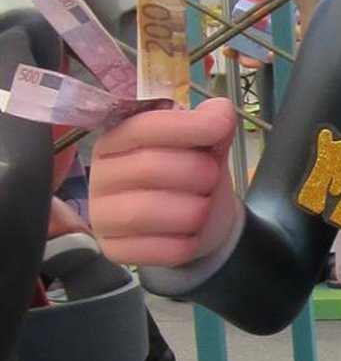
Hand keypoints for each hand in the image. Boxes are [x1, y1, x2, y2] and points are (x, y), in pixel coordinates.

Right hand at [89, 97, 238, 269]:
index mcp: (117, 138)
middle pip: (147, 168)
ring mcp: (101, 215)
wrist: (199, 223)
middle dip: (194, 172)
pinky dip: (185, 244)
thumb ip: (212, 125)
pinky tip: (191, 235)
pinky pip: (153, 249)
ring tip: (203, 207)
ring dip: (192, 210)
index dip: (187, 126)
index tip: (221, 127)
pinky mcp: (112, 250)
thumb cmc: (194, 177)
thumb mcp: (207, 145)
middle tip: (211, 178)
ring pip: (146, 212)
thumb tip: (219, 110)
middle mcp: (100, 174)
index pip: (145, 126)